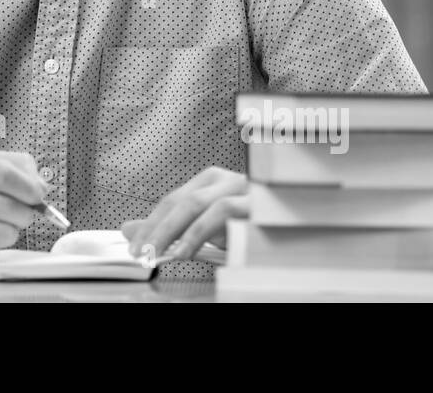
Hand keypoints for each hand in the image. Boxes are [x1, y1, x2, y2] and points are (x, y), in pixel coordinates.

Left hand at [122, 166, 248, 262]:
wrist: (302, 229)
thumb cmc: (254, 229)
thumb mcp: (208, 229)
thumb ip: (171, 228)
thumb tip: (130, 229)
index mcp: (214, 182)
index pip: (174, 199)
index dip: (151, 222)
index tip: (134, 244)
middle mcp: (228, 179)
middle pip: (182, 200)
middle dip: (155, 227)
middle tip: (140, 251)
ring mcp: (245, 189)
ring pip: (199, 203)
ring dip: (173, 231)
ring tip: (159, 253)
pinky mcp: (258, 203)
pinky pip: (223, 213)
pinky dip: (200, 232)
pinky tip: (187, 250)